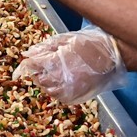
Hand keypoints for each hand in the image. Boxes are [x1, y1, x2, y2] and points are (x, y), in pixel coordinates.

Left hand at [13, 28, 127, 104]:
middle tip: (40, 64)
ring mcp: (69, 90)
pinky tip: (60, 80)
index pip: (33, 66)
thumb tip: (28, 53)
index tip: (23, 64)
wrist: (112, 57)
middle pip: (38, 78)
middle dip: (36, 71)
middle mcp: (61, 79)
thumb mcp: (67, 39)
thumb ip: (45, 47)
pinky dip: (55, 89)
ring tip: (51, 71)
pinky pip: (58, 96)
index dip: (26, 64)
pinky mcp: (75, 97)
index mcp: (57, 62)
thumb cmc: (91, 44)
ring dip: (45, 81)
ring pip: (47, 89)